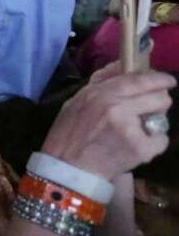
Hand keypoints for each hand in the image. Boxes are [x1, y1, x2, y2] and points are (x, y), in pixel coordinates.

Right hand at [41, 70, 173, 179]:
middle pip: (158, 96)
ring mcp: (129, 127)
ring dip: (154, 121)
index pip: (138, 79)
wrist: (67, 169)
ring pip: (162, 116)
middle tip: (150, 110)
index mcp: (99, 93)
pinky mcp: (139, 147)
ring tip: (138, 130)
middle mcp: (116, 106)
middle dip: (159, 102)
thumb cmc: (68, 135)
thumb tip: (121, 66)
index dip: (158, 79)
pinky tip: (136, 148)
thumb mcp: (77, 102)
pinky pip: (161, 139)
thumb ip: (100, 84)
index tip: (167, 80)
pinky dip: (153, 143)